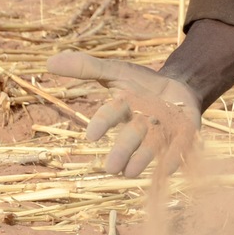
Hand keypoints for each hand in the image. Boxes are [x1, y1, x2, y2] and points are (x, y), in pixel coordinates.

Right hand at [46, 51, 202, 177]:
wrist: (180, 88)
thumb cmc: (142, 84)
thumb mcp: (117, 70)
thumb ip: (87, 68)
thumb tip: (49, 61)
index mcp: (124, 108)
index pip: (110, 114)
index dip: (102, 123)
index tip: (92, 135)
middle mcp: (141, 124)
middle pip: (131, 137)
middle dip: (122, 151)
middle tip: (111, 169)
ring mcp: (163, 131)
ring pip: (152, 147)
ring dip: (143, 159)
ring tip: (131, 173)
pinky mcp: (184, 136)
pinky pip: (180, 148)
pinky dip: (174, 157)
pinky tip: (169, 167)